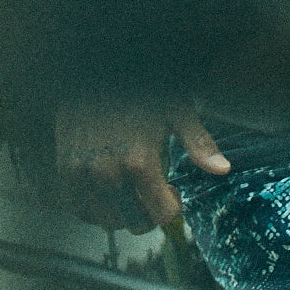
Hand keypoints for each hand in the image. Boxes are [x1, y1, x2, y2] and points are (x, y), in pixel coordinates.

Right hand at [55, 101, 228, 232]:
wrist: (92, 66)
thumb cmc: (141, 87)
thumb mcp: (176, 110)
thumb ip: (199, 143)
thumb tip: (224, 170)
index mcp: (139, 161)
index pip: (162, 214)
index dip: (173, 207)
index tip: (172, 190)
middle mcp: (107, 173)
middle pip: (135, 223)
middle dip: (149, 214)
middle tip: (152, 192)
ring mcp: (82, 173)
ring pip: (107, 221)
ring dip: (123, 214)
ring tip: (130, 190)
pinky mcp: (65, 169)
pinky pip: (80, 208)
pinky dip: (96, 208)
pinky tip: (108, 190)